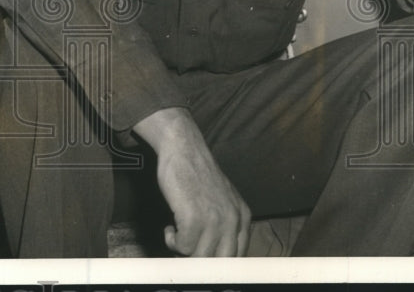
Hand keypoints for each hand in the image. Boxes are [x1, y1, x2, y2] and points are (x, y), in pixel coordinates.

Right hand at [134, 107, 250, 256]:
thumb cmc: (196, 173)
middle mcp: (234, 220)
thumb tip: (216, 254)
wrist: (183, 148)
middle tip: (187, 250)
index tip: (204, 263)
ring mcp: (215, 219)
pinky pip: (183, 246)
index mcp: (243, 216)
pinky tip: (170, 228)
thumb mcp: (222, 199)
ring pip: (201, 257)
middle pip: (222, 262)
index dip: (220, 265)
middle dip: (201, 262)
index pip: (239, 256)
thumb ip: (226, 223)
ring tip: (176, 234)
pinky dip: (172, 241)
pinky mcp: (194, 217)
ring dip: (184, 250)